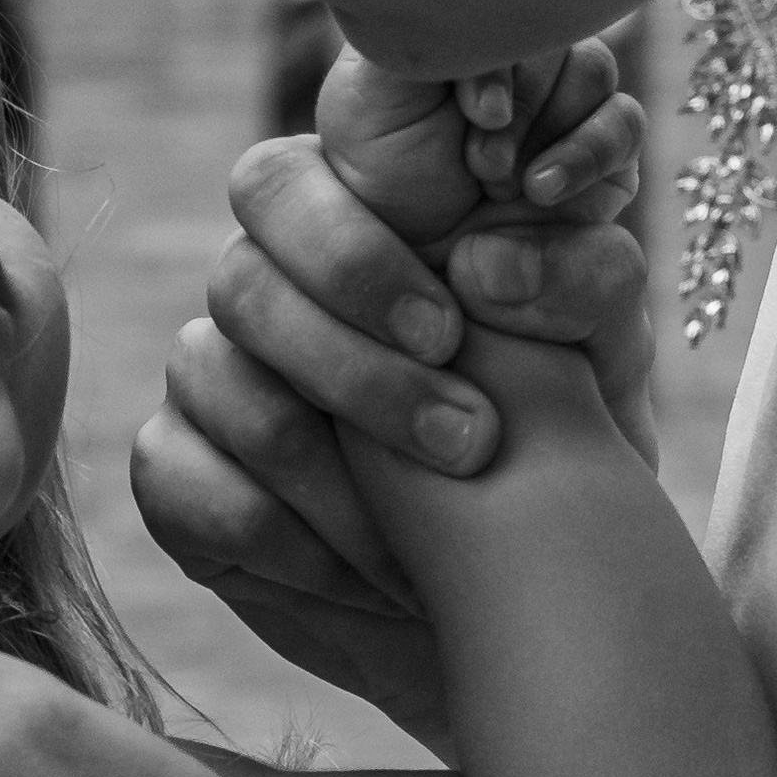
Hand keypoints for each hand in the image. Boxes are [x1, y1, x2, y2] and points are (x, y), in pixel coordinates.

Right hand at [129, 80, 654, 730]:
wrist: (517, 591)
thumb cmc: (555, 442)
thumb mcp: (600, 355)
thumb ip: (579, 278)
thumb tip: (487, 265)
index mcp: (348, 225)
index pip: (285, 184)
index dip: (351, 253)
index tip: (451, 335)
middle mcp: (261, 290)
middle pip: (241, 280)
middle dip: (352, 368)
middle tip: (465, 444)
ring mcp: (208, 380)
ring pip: (215, 384)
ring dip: (334, 479)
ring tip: (429, 545)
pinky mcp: (176, 476)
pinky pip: (186, 485)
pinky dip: (286, 544)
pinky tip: (365, 580)